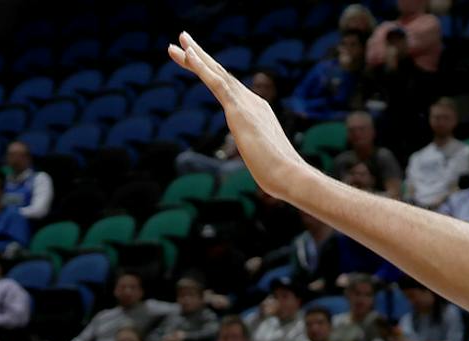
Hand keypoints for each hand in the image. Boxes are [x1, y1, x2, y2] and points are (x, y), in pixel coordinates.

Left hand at [169, 33, 311, 201]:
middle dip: (200, 56)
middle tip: (182, 38)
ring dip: (195, 55)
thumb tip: (263, 167)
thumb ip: (260, 156)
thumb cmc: (279, 174)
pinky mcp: (237, 109)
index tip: (197, 61)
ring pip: (216, 72)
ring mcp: (245, 103)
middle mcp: (251, 101)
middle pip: (220, 73)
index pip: (228, 87)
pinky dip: (201, 67)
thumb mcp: (264, 161)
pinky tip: (189, 54)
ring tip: (180, 40)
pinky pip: (216, 82)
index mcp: (256, 111)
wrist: (288, 174)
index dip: (210, 72)